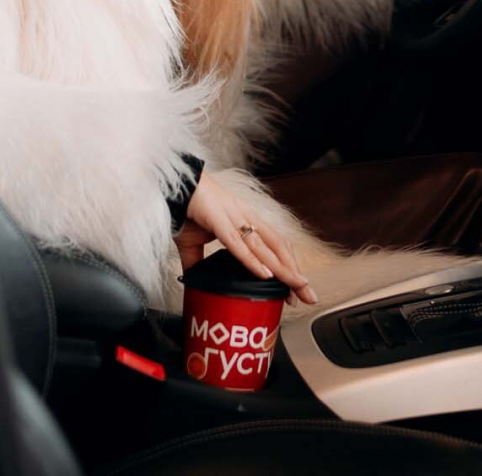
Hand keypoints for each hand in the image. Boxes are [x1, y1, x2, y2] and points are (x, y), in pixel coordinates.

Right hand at [178, 172, 317, 304]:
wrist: (172, 186)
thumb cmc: (186, 209)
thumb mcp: (193, 242)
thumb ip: (196, 262)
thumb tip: (194, 281)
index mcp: (245, 221)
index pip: (276, 246)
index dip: (289, 266)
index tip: (297, 289)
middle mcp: (247, 219)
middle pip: (279, 249)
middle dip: (295, 273)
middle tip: (309, 296)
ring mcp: (234, 219)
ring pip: (264, 249)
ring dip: (283, 270)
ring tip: (297, 287)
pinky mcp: (218, 221)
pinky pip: (238, 244)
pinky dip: (253, 260)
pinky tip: (266, 275)